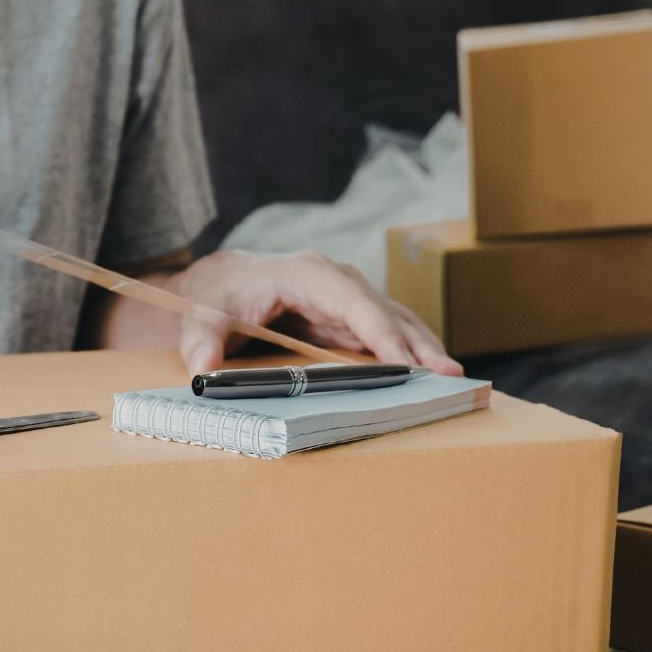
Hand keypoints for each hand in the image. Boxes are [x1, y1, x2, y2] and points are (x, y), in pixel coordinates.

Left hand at [165, 250, 462, 375]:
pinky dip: (409, 350)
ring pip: (392, 320)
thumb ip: (200, 344)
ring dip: (422, 348)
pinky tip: (428, 373)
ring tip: (452, 378)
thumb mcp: (199, 319)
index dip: (381, 333)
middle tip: (449, 376)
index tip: (407, 362)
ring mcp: (345, 296)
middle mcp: (334, 280)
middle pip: (383, 311)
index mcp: (305, 273)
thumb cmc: (216, 298)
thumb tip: (202, 371)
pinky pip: (385, 331)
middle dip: (416, 344)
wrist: (218, 283)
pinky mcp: (347, 315)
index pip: (353, 303)